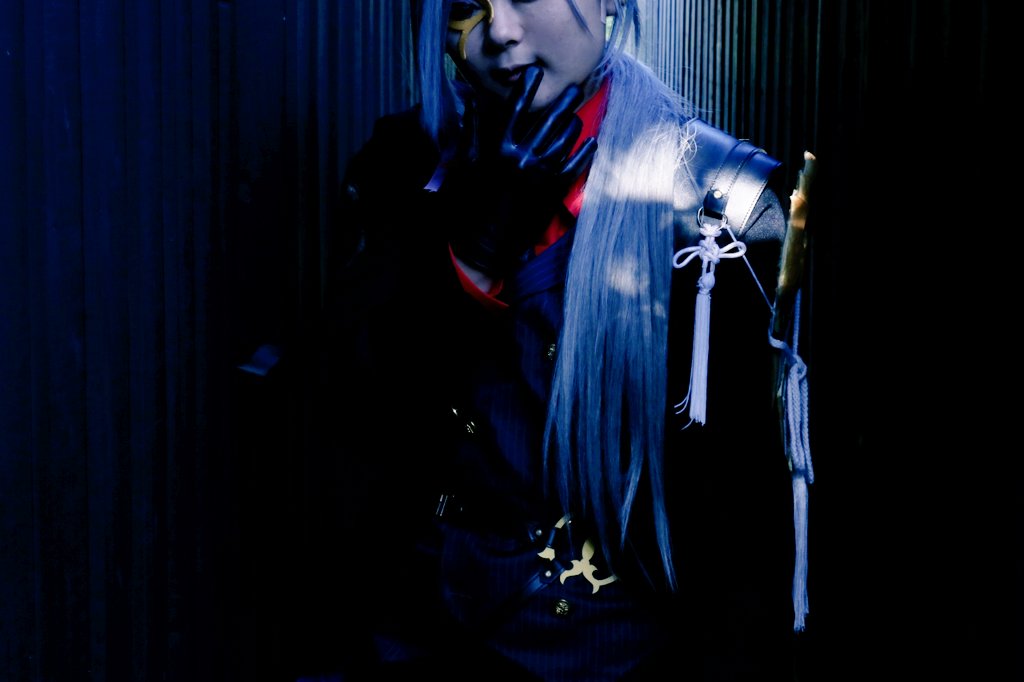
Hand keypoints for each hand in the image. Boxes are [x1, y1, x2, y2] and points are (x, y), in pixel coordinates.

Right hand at [443, 66, 597, 278]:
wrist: (487, 242)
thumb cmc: (472, 203)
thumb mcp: (466, 165)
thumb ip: (471, 132)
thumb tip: (472, 102)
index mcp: (498, 148)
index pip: (515, 109)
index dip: (527, 88)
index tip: (536, 72)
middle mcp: (521, 157)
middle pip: (548, 120)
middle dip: (564, 101)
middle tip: (575, 87)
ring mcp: (540, 174)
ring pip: (565, 140)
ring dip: (573, 125)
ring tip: (576, 117)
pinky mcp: (553, 191)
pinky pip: (576, 166)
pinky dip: (585, 153)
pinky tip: (592, 143)